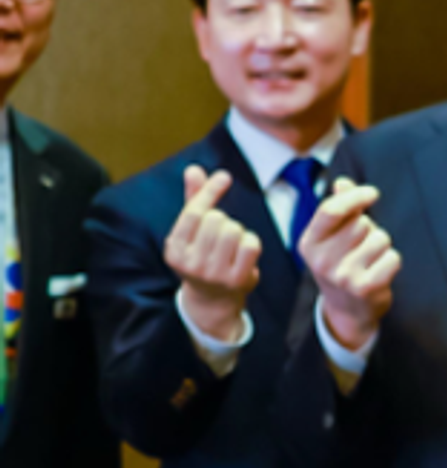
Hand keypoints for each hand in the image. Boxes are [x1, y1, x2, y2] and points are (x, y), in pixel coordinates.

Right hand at [165, 166, 261, 342]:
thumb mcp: (193, 231)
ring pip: (234, 230)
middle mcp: (190, 264)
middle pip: (217, 219)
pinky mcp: (236, 280)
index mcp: (174, 249)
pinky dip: (252, 242)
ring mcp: (213, 274)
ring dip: (238, 231)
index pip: (193, 212)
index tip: (224, 176)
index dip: (210, 191)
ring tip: (232, 244)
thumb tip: (194, 169)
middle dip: (224, 220)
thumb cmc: (203, 255)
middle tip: (222, 235)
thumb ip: (194, 199)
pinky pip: (251, 245)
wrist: (213, 299)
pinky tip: (245, 252)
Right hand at [300, 176, 399, 350]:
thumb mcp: (331, 237)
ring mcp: (343, 276)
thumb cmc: (341, 263)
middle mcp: (321, 261)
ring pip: (381, 238)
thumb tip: (343, 182)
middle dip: (370, 229)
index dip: (356, 196)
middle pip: (362, 223)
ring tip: (369, 260)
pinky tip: (379, 272)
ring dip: (382, 246)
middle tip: (361, 247)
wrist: (347, 311)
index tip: (372, 193)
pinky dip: (392, 261)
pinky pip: (393, 257)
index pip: (331, 210)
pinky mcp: (366, 288)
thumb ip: (338, 208)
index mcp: (309, 243)